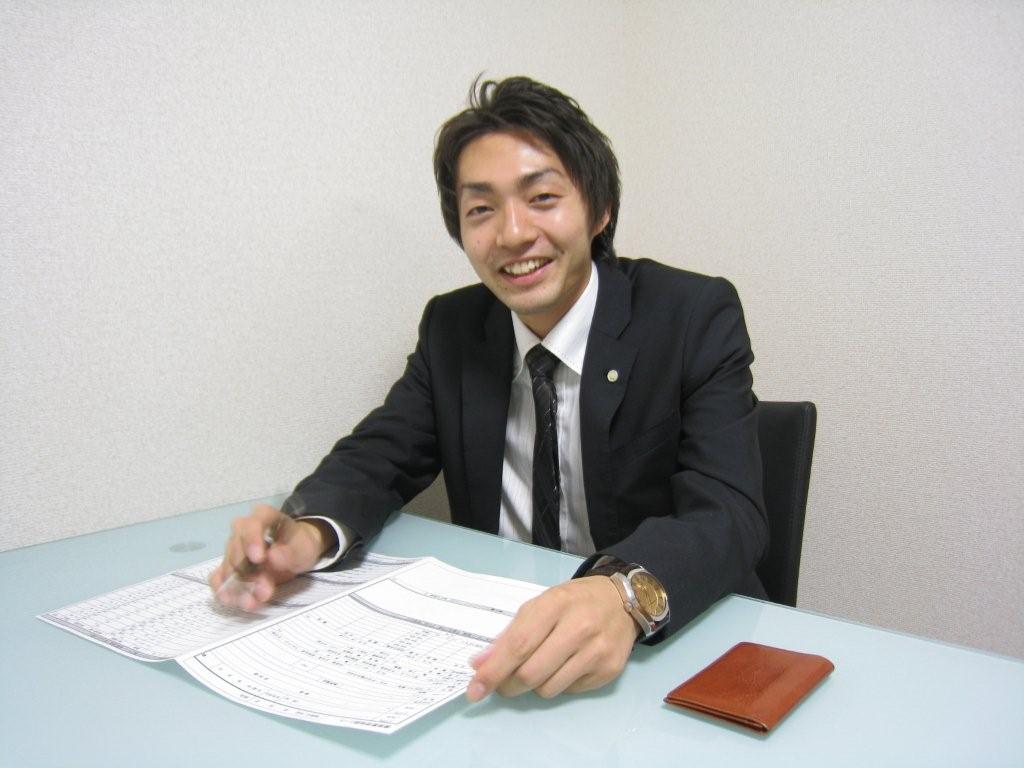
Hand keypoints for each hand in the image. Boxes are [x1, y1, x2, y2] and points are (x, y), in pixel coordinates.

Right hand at [208, 503, 334, 610]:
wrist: (296, 552)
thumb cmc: (299, 544)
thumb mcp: (303, 547)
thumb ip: (291, 552)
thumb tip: (273, 558)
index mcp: (262, 516)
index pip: (252, 524)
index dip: (252, 540)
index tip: (259, 559)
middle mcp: (242, 529)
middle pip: (237, 549)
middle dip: (248, 573)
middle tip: (264, 592)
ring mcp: (233, 547)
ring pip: (228, 566)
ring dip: (238, 587)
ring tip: (251, 603)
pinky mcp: (228, 566)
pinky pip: (218, 577)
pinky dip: (223, 590)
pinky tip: (231, 600)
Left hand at [466, 576, 637, 700]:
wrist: (622, 601)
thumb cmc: (573, 602)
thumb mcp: (539, 606)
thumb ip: (509, 635)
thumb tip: (479, 665)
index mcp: (555, 605)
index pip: (518, 645)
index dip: (493, 671)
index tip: (474, 689)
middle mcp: (579, 628)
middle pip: (531, 673)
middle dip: (508, 685)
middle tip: (503, 683)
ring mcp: (597, 651)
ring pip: (548, 689)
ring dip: (534, 686)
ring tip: (540, 667)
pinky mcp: (609, 671)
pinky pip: (569, 692)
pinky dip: (558, 684)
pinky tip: (564, 666)